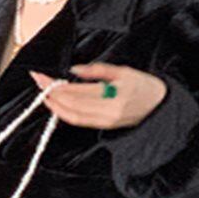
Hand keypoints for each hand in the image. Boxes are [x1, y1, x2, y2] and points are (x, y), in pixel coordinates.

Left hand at [29, 63, 167, 129]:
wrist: (161, 107)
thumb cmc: (145, 86)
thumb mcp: (123, 71)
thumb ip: (97, 71)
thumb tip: (74, 71)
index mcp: (112, 96)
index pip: (76, 91)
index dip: (56, 84)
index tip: (41, 76)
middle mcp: (106, 113)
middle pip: (71, 105)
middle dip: (51, 93)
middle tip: (37, 80)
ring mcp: (105, 122)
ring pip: (73, 116)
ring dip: (55, 106)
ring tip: (43, 94)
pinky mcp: (104, 127)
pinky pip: (80, 122)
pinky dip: (65, 114)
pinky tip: (57, 106)